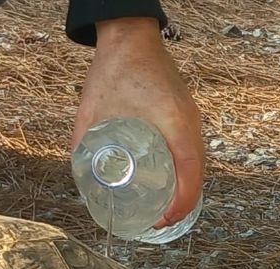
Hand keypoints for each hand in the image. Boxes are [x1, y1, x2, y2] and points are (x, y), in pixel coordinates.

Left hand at [71, 17, 203, 228]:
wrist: (130, 37)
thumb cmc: (114, 70)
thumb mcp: (91, 113)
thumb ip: (83, 146)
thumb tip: (80, 181)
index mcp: (174, 123)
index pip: (190, 173)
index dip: (180, 203)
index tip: (163, 219)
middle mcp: (190, 122)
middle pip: (198, 173)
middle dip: (183, 202)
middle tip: (160, 220)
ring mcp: (192, 117)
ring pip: (197, 162)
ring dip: (186, 187)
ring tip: (164, 206)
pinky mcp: (187, 114)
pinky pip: (192, 149)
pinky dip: (185, 169)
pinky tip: (168, 179)